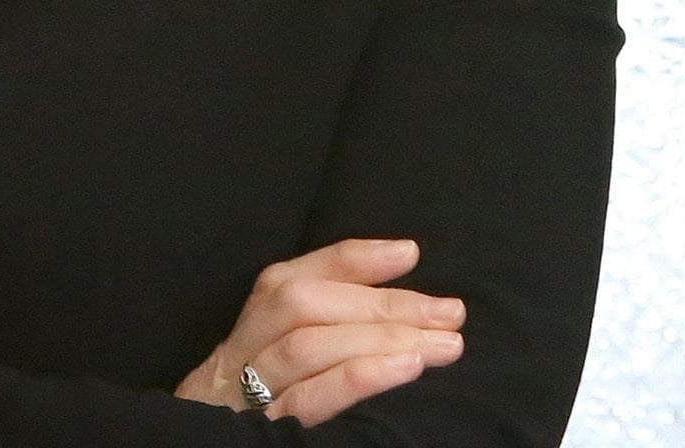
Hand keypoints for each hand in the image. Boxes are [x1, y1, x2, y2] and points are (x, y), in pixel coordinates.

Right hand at [172, 238, 463, 426]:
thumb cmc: (257, 416)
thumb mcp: (275, 370)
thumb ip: (321, 333)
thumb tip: (402, 294)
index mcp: (242, 336)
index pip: (287, 281)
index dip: (349, 260)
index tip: (409, 254)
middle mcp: (234, 359)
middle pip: (303, 307)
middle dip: (383, 304)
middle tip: (450, 313)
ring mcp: (240, 399)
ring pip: (305, 347)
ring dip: (381, 337)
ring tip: (442, 344)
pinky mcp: (260, 437)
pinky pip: (306, 402)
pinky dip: (358, 378)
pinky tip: (404, 368)